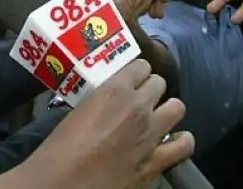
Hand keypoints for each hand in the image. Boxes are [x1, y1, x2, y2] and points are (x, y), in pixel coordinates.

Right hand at [25, 60, 192, 188]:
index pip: (140, 66)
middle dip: (150, 89)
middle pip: (159, 83)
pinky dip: (180, 141)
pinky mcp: (157, 161)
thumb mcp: (77, 112)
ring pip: (177, 107)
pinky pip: (183, 145)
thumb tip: (103, 104)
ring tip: (156, 117)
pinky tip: (171, 142)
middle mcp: (138, 106)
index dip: (135, 72)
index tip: (129, 80)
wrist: (64, 184)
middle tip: (138, 99)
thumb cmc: (59, 148)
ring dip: (166, 109)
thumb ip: (98, 102)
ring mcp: (151, 134)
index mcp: (114, 90)